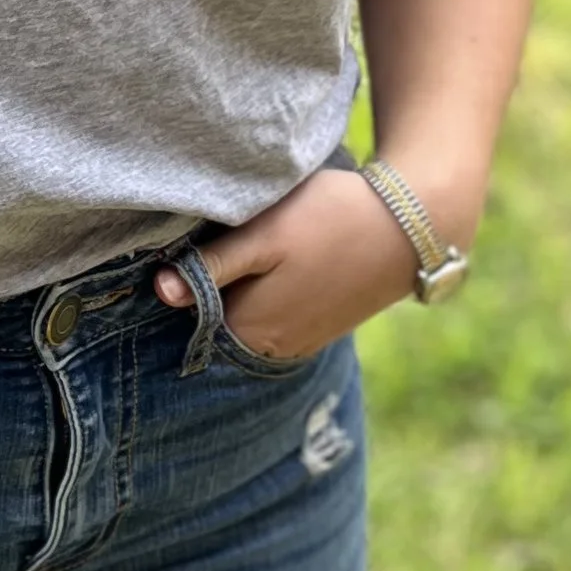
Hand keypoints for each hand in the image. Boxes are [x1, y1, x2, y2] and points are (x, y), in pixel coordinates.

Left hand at [152, 167, 426, 358]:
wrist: (409, 226)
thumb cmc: (329, 221)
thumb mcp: (263, 235)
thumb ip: (212, 266)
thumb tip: (161, 291)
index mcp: (248, 330)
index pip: (191, 311)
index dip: (188, 274)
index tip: (198, 239)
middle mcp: (271, 349)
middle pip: (219, 315)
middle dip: (216, 282)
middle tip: (232, 235)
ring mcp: (299, 340)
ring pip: (249, 312)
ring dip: (245, 285)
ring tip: (262, 245)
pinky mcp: (321, 325)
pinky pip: (278, 312)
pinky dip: (272, 289)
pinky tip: (286, 258)